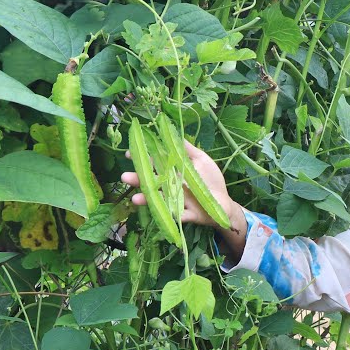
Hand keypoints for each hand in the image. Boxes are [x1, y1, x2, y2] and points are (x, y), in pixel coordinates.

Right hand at [121, 140, 242, 229]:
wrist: (225, 203)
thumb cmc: (211, 181)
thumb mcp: (201, 160)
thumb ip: (187, 149)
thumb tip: (173, 133)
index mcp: (173, 172)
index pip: (154, 164)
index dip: (142, 159)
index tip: (129, 154)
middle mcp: (171, 187)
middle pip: (152, 182)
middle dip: (138, 179)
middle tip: (125, 177)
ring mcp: (177, 201)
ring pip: (160, 200)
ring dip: (147, 199)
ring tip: (135, 198)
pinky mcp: (186, 214)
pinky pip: (178, 215)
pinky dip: (172, 214)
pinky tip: (163, 211)